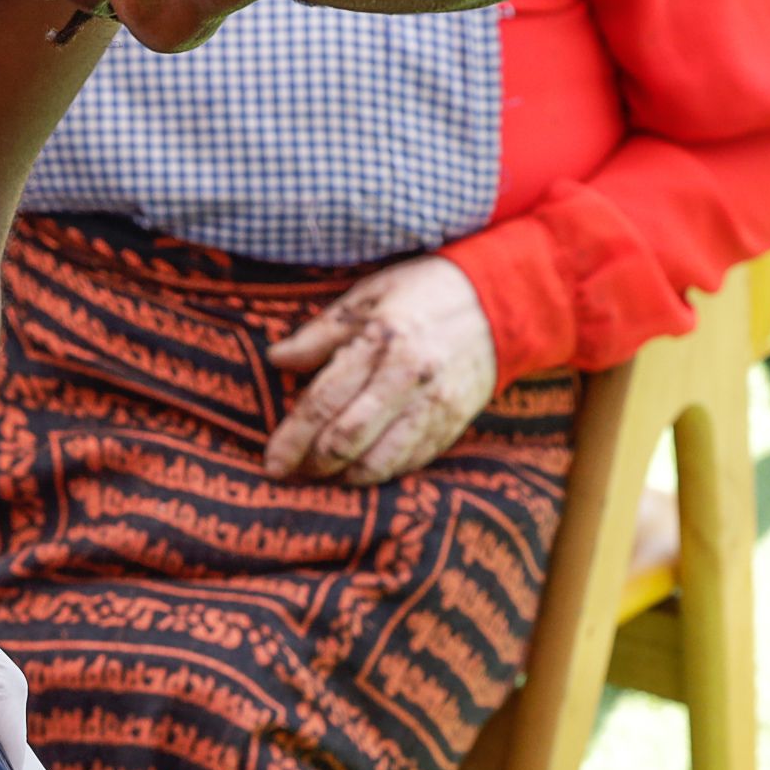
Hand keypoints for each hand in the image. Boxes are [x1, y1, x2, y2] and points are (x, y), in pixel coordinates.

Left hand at [264, 256, 497, 485]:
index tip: (271, 463)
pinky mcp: (454, 424)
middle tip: (292, 470)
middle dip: (313, 464)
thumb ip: (320, 334)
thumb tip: (276, 359)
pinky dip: (380, 472)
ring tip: (325, 473)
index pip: (323, 403)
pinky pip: (410, 463)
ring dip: (345, 477)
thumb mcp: (367, 298)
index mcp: (382, 344)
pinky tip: (361, 466)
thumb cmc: (423, 293)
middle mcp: (410, 380)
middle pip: (347, 440)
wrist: (499, 299)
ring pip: (380, 463)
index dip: (291, 439)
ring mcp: (436, 406)